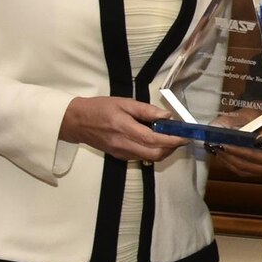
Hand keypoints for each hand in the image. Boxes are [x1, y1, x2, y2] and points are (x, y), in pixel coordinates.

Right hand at [61, 96, 187, 162]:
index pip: (154, 139)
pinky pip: (141, 157)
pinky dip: (153, 151)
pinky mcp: (119, 156)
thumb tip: (166, 116)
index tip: (185, 136)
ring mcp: (121, 153)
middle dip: (172, 148)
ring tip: (170, 138)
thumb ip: (146, 110)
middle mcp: (124, 145)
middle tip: (180, 137)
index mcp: (125, 129)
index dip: (172, 140)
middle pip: (155, 154)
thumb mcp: (123, 103)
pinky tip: (155, 141)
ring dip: (164, 151)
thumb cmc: (100, 108)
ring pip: (149, 158)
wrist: (76, 122)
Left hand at [209, 113, 261, 180]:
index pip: (251, 156)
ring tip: (215, 150)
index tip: (220, 141)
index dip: (234, 149)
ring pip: (244, 170)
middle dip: (227, 156)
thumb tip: (258, 140)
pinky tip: (228, 154)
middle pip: (244, 167)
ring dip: (228, 161)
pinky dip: (235, 162)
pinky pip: (248, 169)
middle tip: (212, 145)